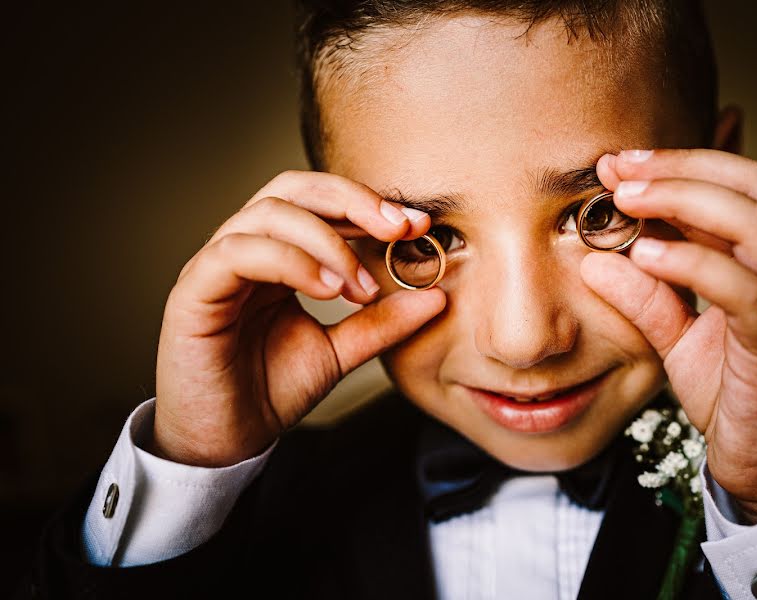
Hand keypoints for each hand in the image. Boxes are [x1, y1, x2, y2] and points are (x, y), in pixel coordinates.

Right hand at [153, 171, 445, 466]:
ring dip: (326, 241)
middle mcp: (245, 249)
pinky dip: (289, 261)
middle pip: (293, 188)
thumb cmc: (269, 390)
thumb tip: (436, 297)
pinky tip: (326, 289)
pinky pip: (237, 253)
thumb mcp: (339, 352)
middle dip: (351, 201)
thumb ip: (381, 322)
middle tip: (396, 229)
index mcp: (277, 255)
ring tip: (360, 285)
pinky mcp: (193, 292)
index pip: (320, 202)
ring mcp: (215, 266)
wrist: (225, 441)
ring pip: (269, 214)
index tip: (417, 225)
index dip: (369, 205)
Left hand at [582, 149, 756, 521]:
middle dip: (681, 166)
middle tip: (617, 167)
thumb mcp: (675, 337)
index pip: (735, 184)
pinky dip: (695, 266)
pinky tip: (645, 256)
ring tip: (626, 200)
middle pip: (754, 186)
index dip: (677, 162)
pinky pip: (748, 294)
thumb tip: (594, 260)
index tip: (616, 162)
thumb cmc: (729, 390)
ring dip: (687, 201)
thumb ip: (644, 297)